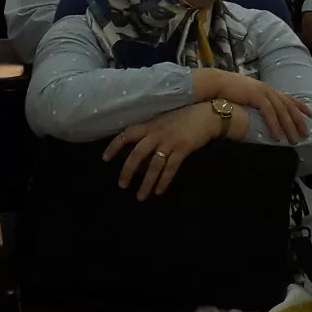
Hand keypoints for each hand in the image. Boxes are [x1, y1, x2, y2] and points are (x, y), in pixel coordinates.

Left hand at [103, 104, 217, 198]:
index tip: (105, 159)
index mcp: (150, 125)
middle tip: (122, 185)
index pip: (127, 134)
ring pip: (154, 165)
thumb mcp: (164, 120)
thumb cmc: (185, 117)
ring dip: (146, 183)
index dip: (115, 146)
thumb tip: (137, 145)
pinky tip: (159, 191)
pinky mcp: (183, 149)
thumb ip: (151, 130)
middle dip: (128, 170)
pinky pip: (170, 168)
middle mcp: (157, 133)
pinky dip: (164, 181)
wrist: (206, 115)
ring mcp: (170, 141)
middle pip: (137, 153)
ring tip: (140, 196)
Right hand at [195, 69, 311, 143]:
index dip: (300, 106)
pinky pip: (269, 113)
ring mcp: (263, 92)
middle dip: (299, 120)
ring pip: (282, 111)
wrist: (218, 83)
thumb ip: (257, 101)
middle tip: (307, 133)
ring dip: (289, 127)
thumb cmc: (230, 90)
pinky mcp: (256, 96)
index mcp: (267, 88)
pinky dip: (275, 125)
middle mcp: (268, 89)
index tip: (310, 114)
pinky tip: (278, 137)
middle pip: (288, 106)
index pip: (288, 97)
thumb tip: (261, 111)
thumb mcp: (248, 95)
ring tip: (294, 140)